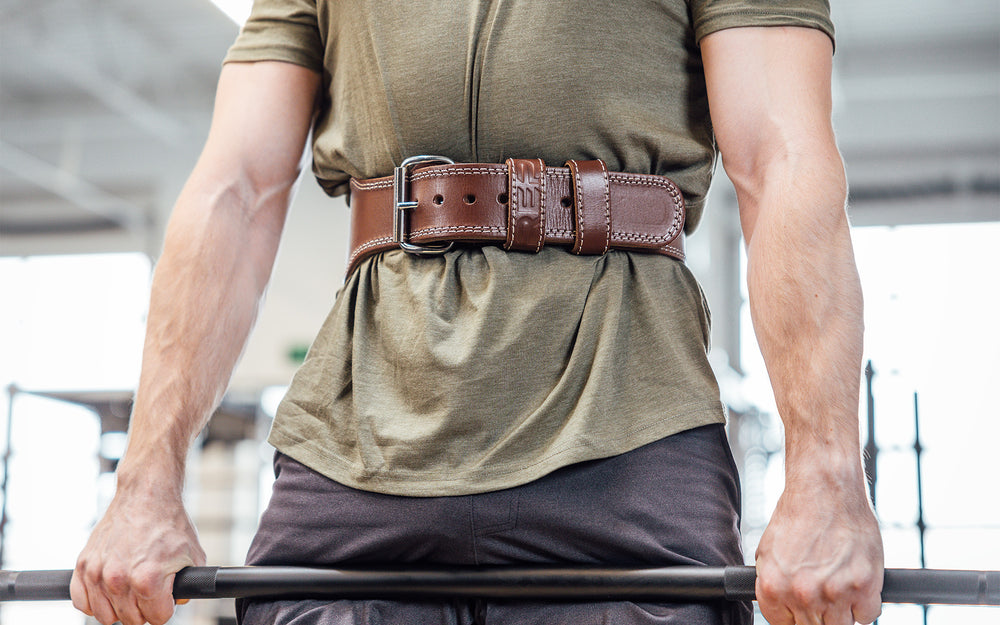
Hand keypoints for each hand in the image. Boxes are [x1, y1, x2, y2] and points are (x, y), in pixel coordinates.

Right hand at [71, 481, 204, 624]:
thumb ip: (188, 586)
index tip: (165, 593)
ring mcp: (97, 573)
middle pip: (132, 619)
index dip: (165, 606)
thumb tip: (176, 602)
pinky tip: (108, 590)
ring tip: (131, 588)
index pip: (158, 618)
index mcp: (147, 580)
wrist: (146, 495)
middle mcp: (119, 580)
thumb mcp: (193, 556)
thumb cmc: (169, 522)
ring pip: (106, 616)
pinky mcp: (83, 565)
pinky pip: (81, 602)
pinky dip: (94, 601)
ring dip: (119, 607)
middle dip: (144, 608)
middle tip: (150, 588)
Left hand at [755, 467, 883, 624]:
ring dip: (841, 613)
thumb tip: (781, 608)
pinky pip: (867, 616)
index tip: (803, 612)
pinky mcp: (865, 587)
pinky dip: (864, 605)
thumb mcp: (768, 551)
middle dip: (818, 615)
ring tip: (839, 587)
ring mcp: (835, 593)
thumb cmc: (797, 514)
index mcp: (773, 588)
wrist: (824, 488)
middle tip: (823, 595)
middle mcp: (802, 594)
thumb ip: (773, 584)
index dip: (795, 618)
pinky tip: (856, 584)